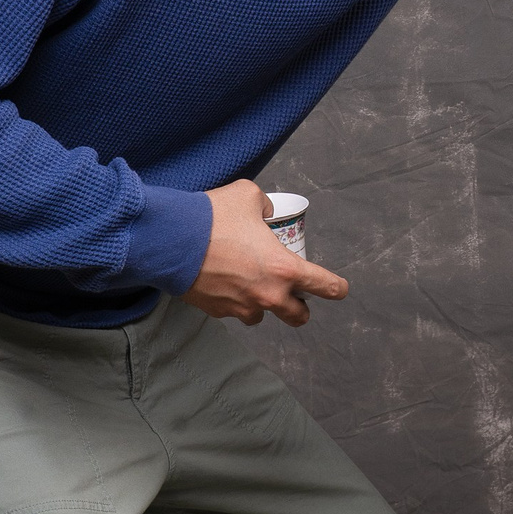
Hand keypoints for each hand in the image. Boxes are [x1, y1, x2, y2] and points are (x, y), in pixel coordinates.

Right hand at [184, 179, 349, 325]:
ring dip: (263, 304)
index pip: (325, 286)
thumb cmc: (213, 217)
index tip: (340, 289)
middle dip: (300, 308)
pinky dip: (234, 301)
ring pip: (262, 316)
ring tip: (252, 286)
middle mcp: (268, 295)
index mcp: (284, 269)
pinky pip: (234, 312)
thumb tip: (265, 213)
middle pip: (299, 317)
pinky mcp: (219, 312)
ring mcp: (242, 307)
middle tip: (295, 296)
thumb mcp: (248, 196)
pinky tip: (224, 283)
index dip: (337, 288)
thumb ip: (265, 206)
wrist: (171, 240)